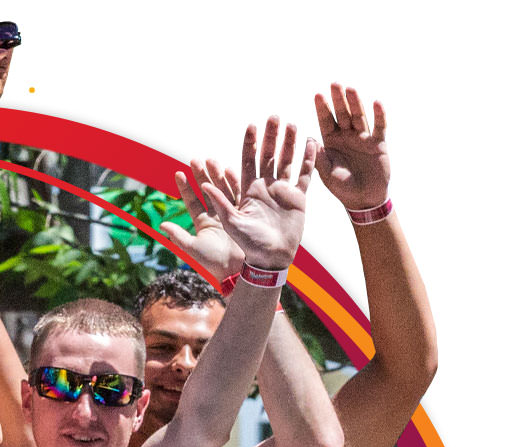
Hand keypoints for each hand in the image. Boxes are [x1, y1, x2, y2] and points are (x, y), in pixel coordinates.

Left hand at [159, 161, 244, 281]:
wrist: (235, 271)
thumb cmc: (213, 264)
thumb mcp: (192, 249)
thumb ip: (178, 236)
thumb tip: (161, 225)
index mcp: (202, 223)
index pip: (191, 201)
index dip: (185, 188)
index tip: (178, 173)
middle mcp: (215, 216)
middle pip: (206, 192)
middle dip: (201, 176)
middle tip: (195, 159)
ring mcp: (229, 214)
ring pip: (221, 190)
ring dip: (215, 176)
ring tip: (210, 160)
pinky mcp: (242, 215)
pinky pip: (237, 196)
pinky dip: (233, 183)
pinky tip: (229, 170)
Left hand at [203, 118, 316, 271]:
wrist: (271, 260)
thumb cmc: (249, 245)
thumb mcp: (231, 223)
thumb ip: (221, 202)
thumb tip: (204, 184)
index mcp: (249, 191)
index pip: (248, 161)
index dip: (249, 144)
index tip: (251, 126)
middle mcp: (265, 187)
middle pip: (268, 156)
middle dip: (270, 137)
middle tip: (273, 116)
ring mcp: (282, 192)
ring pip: (287, 161)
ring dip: (289, 143)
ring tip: (291, 124)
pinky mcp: (298, 198)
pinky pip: (305, 175)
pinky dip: (309, 160)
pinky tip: (311, 142)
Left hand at [313, 85, 389, 211]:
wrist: (363, 199)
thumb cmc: (342, 188)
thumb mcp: (326, 174)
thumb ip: (318, 158)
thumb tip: (309, 138)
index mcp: (331, 143)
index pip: (325, 122)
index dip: (322, 109)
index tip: (317, 95)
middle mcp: (346, 136)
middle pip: (342, 114)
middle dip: (338, 99)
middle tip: (334, 83)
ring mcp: (363, 138)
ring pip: (359, 116)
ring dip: (355, 102)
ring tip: (350, 88)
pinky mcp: (378, 143)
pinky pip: (379, 127)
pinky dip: (379, 115)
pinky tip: (377, 102)